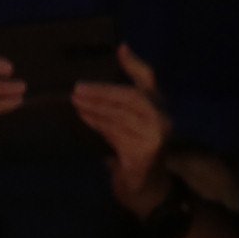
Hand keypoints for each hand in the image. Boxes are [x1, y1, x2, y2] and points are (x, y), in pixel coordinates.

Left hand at [71, 41, 175, 214]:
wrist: (146, 188)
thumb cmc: (136, 150)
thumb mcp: (131, 122)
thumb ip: (123, 99)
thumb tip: (118, 56)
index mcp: (160, 107)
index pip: (149, 80)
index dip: (134, 64)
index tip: (120, 49)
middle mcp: (162, 119)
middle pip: (129, 98)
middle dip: (102, 92)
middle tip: (78, 89)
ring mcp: (154, 138)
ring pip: (120, 117)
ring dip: (95, 108)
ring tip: (76, 101)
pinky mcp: (142, 155)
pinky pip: (115, 135)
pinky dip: (98, 125)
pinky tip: (84, 117)